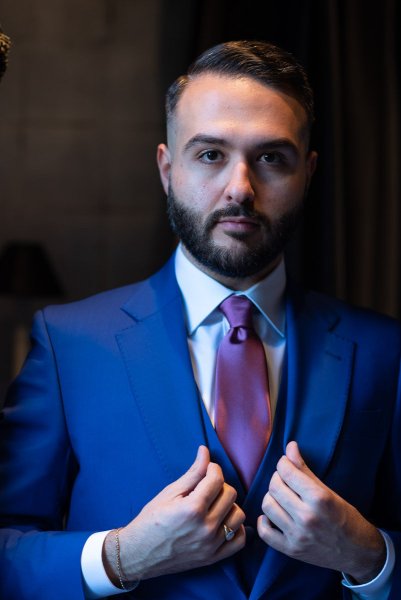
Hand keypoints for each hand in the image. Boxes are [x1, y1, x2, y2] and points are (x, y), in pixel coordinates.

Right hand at [103, 446, 245, 582]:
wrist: (139, 553)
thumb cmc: (151, 520)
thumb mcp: (169, 492)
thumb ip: (192, 473)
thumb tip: (205, 451)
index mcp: (193, 509)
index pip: (217, 479)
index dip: (213, 468)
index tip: (207, 469)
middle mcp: (205, 527)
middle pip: (230, 495)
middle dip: (220, 485)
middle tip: (207, 487)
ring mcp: (211, 545)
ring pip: (238, 516)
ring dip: (229, 505)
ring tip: (214, 504)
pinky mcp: (213, 558)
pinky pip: (239, 540)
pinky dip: (235, 529)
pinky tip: (223, 521)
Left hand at [257, 441, 385, 582]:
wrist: (358, 552)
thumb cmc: (346, 517)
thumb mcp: (328, 491)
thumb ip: (305, 469)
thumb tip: (290, 446)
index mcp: (319, 498)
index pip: (287, 472)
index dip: (283, 463)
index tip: (286, 463)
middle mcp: (307, 517)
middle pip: (274, 487)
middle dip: (277, 478)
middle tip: (284, 479)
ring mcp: (298, 535)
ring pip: (267, 506)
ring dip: (271, 497)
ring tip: (280, 496)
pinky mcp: (291, 550)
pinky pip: (265, 532)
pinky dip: (264, 521)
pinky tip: (273, 515)